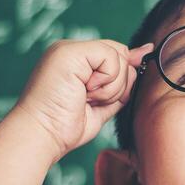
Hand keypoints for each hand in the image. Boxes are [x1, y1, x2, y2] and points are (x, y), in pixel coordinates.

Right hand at [12, 39, 154, 161]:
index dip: (122, 76)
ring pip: (118, 57)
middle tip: (89, 100)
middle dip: (117, 85)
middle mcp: (71, 50)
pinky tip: (86, 93)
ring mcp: (69, 49)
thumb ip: (121, 79)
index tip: (108, 97)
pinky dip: (106, 83)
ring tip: (85, 99)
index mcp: (75, 61)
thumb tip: (144, 51)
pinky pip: (111, 58)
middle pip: (120, 54)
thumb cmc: (64, 126)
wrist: (40, 135)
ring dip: (110, 88)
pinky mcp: (71, 52)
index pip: (114, 55)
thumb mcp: (102, 102)